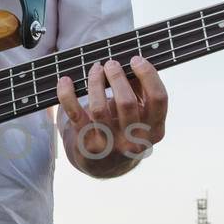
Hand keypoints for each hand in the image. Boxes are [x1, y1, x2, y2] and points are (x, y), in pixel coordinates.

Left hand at [55, 56, 167, 177]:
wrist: (106, 165)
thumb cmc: (125, 128)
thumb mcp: (141, 114)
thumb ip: (140, 90)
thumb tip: (131, 62)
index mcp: (155, 130)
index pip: (158, 98)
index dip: (148, 74)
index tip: (135, 59)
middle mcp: (135, 141)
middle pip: (126, 102)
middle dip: (116, 77)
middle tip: (110, 63)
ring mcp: (111, 144)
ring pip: (99, 108)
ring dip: (95, 83)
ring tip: (95, 69)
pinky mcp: (88, 144)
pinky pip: (74, 114)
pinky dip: (67, 95)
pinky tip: (65, 81)